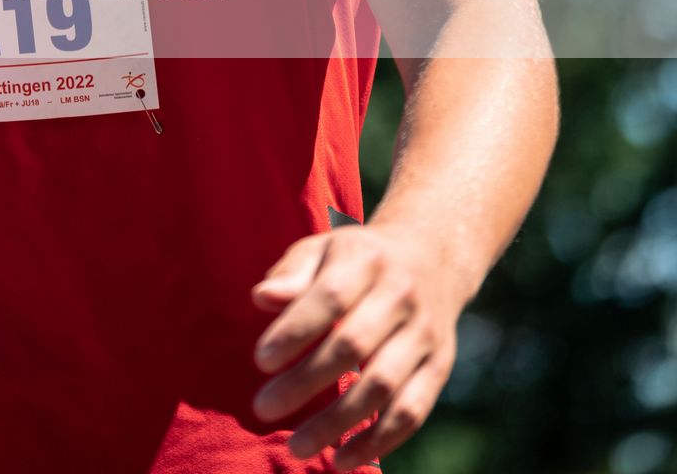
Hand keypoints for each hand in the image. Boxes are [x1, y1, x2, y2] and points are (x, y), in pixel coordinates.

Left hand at [249, 221, 461, 468]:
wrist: (431, 257)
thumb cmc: (358, 258)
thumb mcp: (324, 249)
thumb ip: (293, 274)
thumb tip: (262, 299)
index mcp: (367, 259)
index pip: (331, 297)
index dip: (295, 331)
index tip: (260, 361)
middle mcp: (401, 295)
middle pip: (354, 345)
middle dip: (305, 381)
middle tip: (262, 408)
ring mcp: (425, 334)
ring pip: (382, 386)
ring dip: (337, 423)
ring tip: (295, 447)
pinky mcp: (439, 368)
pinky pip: (411, 413)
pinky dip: (377, 442)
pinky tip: (341, 460)